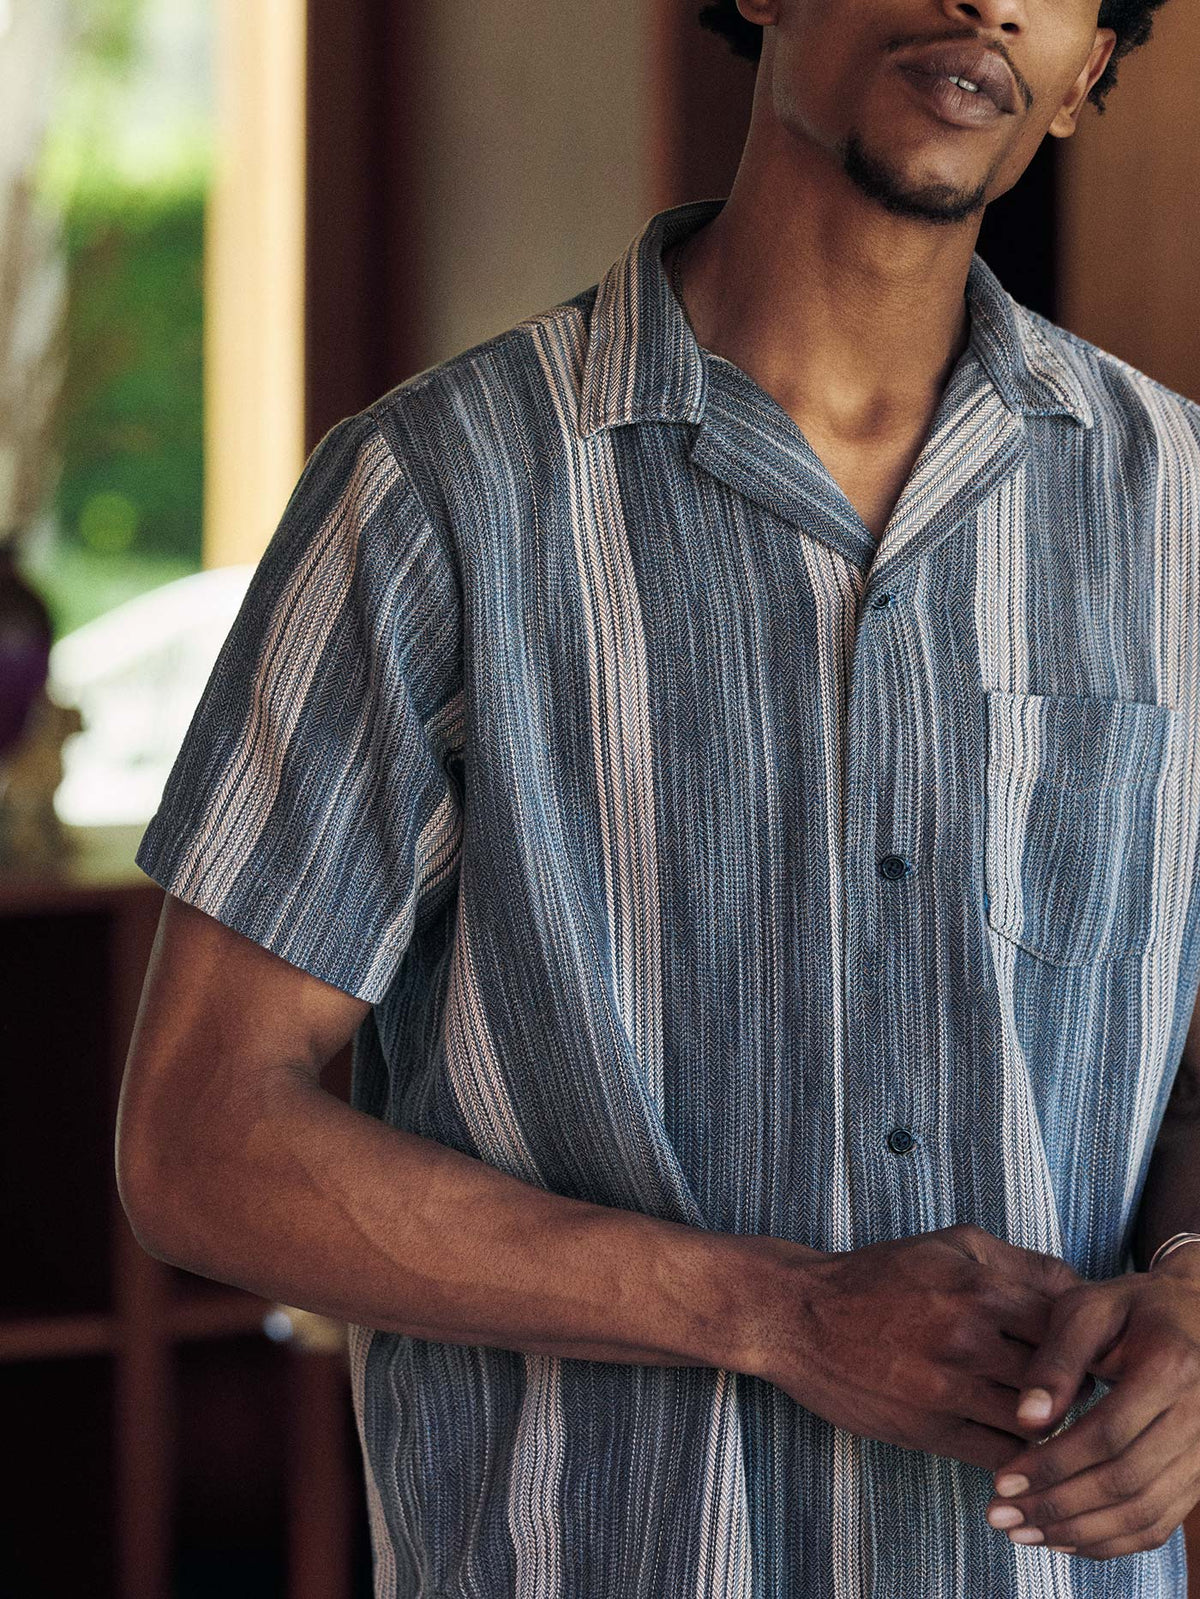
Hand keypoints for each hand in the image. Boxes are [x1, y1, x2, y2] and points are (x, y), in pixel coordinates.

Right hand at [748, 1222, 1083, 1470]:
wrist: (798, 1315)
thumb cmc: (878, 1276)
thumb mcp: (950, 1245)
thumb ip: (1019, 1262)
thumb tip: (1079, 1289)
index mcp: (980, 1288)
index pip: (1073, 1325)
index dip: (1087, 1340)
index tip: (1086, 1349)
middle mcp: (969, 1337)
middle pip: (1063, 1377)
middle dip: (1077, 1386)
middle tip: (1075, 1388)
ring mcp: (949, 1388)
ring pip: (1038, 1423)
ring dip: (1050, 1424)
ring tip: (1046, 1416)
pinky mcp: (928, 1430)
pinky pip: (1000, 1456)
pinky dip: (1017, 1455)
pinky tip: (1014, 1441)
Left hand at [983, 1249, 1199, 1559]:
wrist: (1191, 1313)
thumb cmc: (1129, 1307)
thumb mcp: (1088, 1309)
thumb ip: (1056, 1360)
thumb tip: (1026, 1420)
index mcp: (1171, 1367)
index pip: (1109, 1435)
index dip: (1053, 1464)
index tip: (1002, 1482)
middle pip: (1126, 1482)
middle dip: (1058, 1506)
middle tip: (1001, 1516)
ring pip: (1145, 1513)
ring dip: (1080, 1532)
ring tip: (1023, 1533)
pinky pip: (1160, 1523)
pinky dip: (1112, 1542)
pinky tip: (1064, 1539)